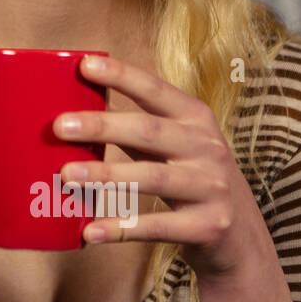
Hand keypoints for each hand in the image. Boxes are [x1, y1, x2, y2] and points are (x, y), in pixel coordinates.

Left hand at [51, 54, 261, 279]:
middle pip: (149, 131)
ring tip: (66, 175)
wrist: (241, 235)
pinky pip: (158, 227)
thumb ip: (136, 128)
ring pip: (153, 178)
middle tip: (59, 126)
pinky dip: (122, 229)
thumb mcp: (175, 144)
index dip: (122, 76)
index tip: (84, 65)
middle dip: (103, 126)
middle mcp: (207, 148)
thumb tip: (72, 114)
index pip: (155, 91)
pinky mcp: (208, 227)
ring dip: (107, 176)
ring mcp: (211, 188)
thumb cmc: (190, 176)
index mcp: (195, 119)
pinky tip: (90, 230)